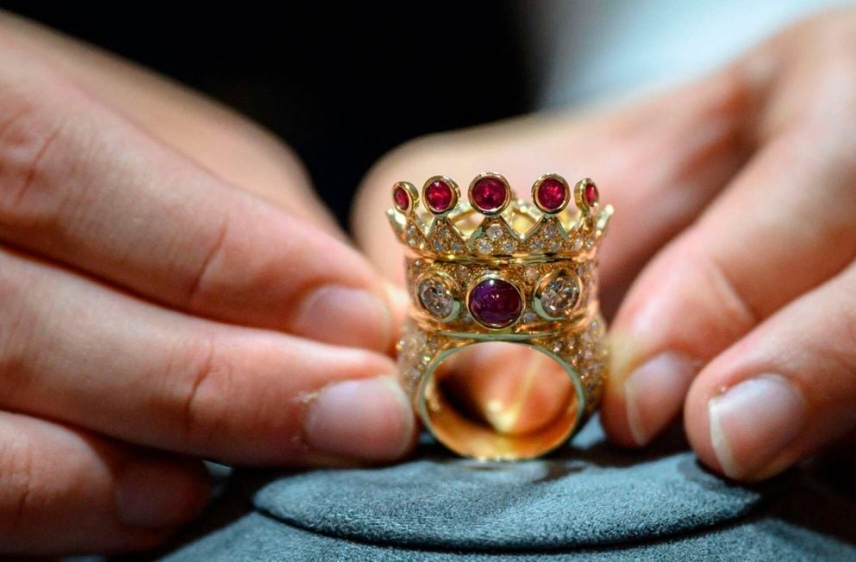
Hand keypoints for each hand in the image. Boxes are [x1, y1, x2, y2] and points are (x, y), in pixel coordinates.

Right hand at [0, 13, 414, 554]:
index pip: (61, 177)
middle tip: (367, 413)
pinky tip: (172, 498)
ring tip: (302, 444)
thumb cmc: (67, 153)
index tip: (358, 319)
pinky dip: (73, 502)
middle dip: (224, 379)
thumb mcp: (147, 130)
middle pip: (35, 321)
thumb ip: (236, 210)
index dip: (220, 257)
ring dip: (170, 446)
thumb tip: (351, 313)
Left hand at [355, 4, 855, 503]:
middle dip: (846, 354)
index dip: (742, 280)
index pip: (838, 163)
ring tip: (777, 473)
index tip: (636, 392)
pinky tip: (846, 484)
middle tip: (724, 442)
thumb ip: (501, 253)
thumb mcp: (537, 199)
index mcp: (852, 78)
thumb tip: (481, 377)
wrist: (704, 236)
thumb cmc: (610, 209)